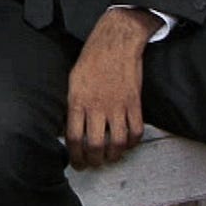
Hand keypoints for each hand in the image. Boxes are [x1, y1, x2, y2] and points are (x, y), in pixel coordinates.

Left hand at [66, 8, 161, 167]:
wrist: (116, 41)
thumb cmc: (92, 58)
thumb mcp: (73, 81)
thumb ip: (72, 105)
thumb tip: (68, 127)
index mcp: (78, 101)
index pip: (74, 138)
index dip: (75, 156)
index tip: (76, 162)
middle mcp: (97, 106)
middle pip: (95, 146)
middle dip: (93, 161)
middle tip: (93, 164)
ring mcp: (118, 106)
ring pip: (117, 144)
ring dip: (113, 156)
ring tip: (110, 157)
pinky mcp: (134, 103)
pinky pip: (136, 131)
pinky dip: (132, 143)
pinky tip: (127, 143)